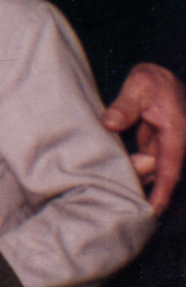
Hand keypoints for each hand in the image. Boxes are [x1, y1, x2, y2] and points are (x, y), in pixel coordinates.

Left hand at [102, 63, 185, 213]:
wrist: (160, 76)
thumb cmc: (152, 80)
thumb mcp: (138, 86)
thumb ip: (124, 106)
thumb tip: (109, 124)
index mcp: (177, 134)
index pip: (171, 168)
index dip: (162, 190)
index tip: (153, 210)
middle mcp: (175, 144)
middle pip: (158, 173)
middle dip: (139, 180)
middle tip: (113, 184)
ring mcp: (165, 146)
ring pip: (151, 170)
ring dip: (134, 174)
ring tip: (109, 180)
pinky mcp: (156, 146)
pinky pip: (145, 163)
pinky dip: (132, 166)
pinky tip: (113, 168)